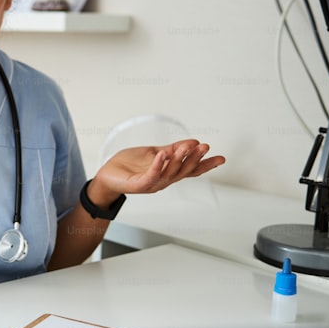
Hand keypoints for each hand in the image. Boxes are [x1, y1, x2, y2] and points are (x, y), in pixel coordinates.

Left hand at [88, 139, 224, 204]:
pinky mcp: (139, 185)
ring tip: (186, 147)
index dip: (206, 165)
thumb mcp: (154, 153)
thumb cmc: (129, 165)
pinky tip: (162, 155)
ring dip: (178, 159)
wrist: (107, 174)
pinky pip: (151, 175)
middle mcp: (164, 180)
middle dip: (194, 159)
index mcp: (168, 172)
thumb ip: (172, 149)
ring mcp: (152, 184)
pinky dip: (157, 165)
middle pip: (184, 171)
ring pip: (170, 172)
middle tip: (204, 147)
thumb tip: (192, 142)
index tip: (221, 159)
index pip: (191, 170)